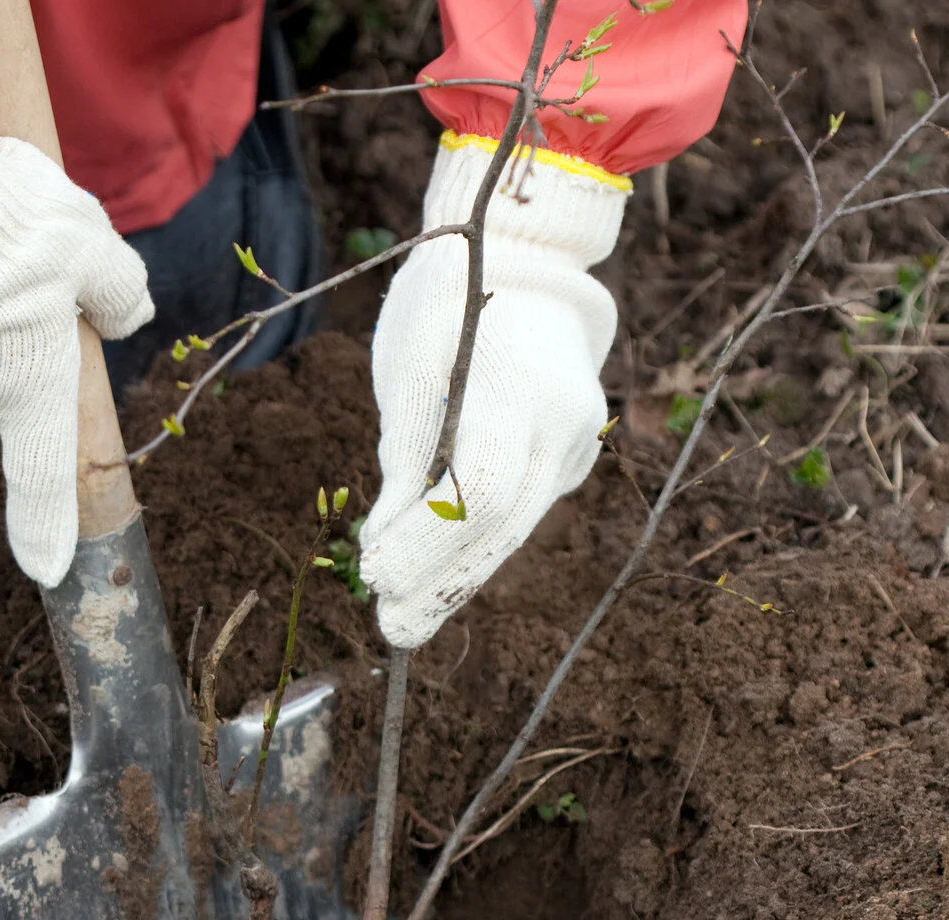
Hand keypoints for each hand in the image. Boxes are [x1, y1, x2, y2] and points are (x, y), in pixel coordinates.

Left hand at [358, 134, 628, 648]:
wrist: (532, 260)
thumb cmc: (452, 298)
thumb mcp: (410, 363)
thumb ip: (402, 456)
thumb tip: (380, 544)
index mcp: (518, 386)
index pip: (477, 493)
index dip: (425, 545)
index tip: (372, 575)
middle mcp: (561, 422)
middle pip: (500, 527)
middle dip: (438, 582)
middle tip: (389, 630)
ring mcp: (576, 441)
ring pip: (515, 529)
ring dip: (457, 577)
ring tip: (406, 620)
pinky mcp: (572, 456)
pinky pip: (522, 512)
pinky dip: (478, 546)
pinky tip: (437, 576)